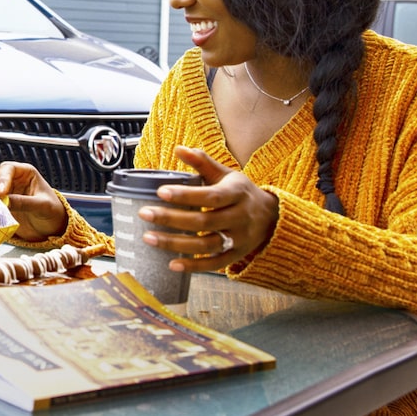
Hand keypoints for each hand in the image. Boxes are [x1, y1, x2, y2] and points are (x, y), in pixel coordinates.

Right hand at [0, 162, 66, 240]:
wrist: (51, 228)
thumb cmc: (52, 212)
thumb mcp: (43, 206)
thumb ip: (25, 202)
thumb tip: (5, 202)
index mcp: (24, 173)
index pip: (7, 168)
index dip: (2, 178)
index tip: (2, 193)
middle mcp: (10, 179)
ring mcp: (1, 191)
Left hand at [136, 145, 278, 272]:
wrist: (272, 217)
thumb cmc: (241, 192)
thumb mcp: (226, 174)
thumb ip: (203, 162)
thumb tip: (179, 149)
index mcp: (236, 194)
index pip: (210, 196)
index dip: (185, 196)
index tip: (160, 192)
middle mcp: (240, 218)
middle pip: (204, 222)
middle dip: (171, 219)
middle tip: (144, 214)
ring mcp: (239, 240)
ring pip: (206, 245)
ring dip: (176, 244)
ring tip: (148, 238)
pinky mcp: (235, 256)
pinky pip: (214, 264)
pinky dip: (193, 266)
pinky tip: (171, 264)